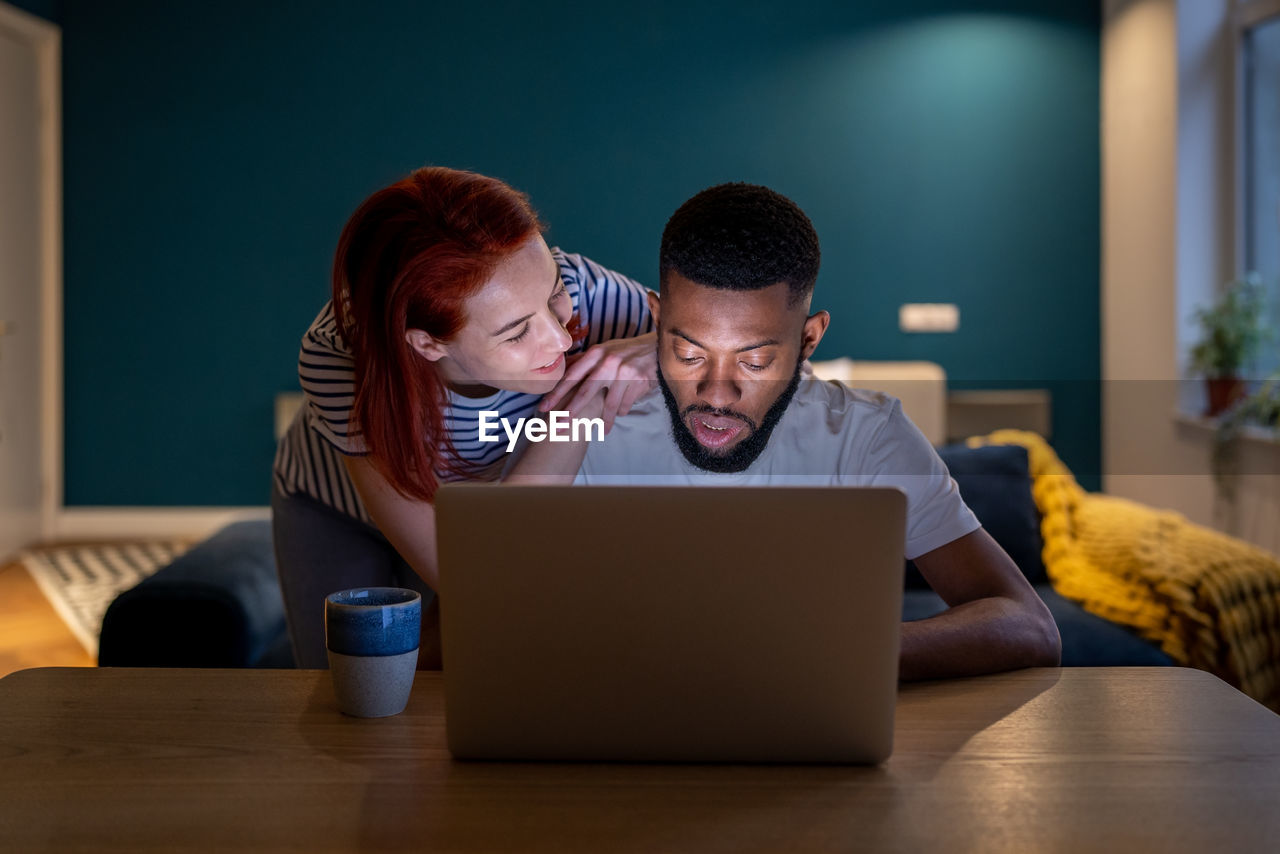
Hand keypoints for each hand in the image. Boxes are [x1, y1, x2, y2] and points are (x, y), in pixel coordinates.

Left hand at [539, 332, 657, 431]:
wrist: (657, 347)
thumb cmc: (626, 351)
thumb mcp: (605, 350)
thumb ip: (586, 361)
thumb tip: (563, 370)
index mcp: (596, 353)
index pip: (572, 376)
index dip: (557, 393)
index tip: (544, 407)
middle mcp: (608, 362)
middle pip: (586, 392)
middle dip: (571, 412)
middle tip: (560, 428)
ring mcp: (624, 371)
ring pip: (610, 404)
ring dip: (605, 420)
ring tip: (602, 431)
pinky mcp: (639, 380)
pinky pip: (626, 404)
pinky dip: (622, 410)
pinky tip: (622, 411)